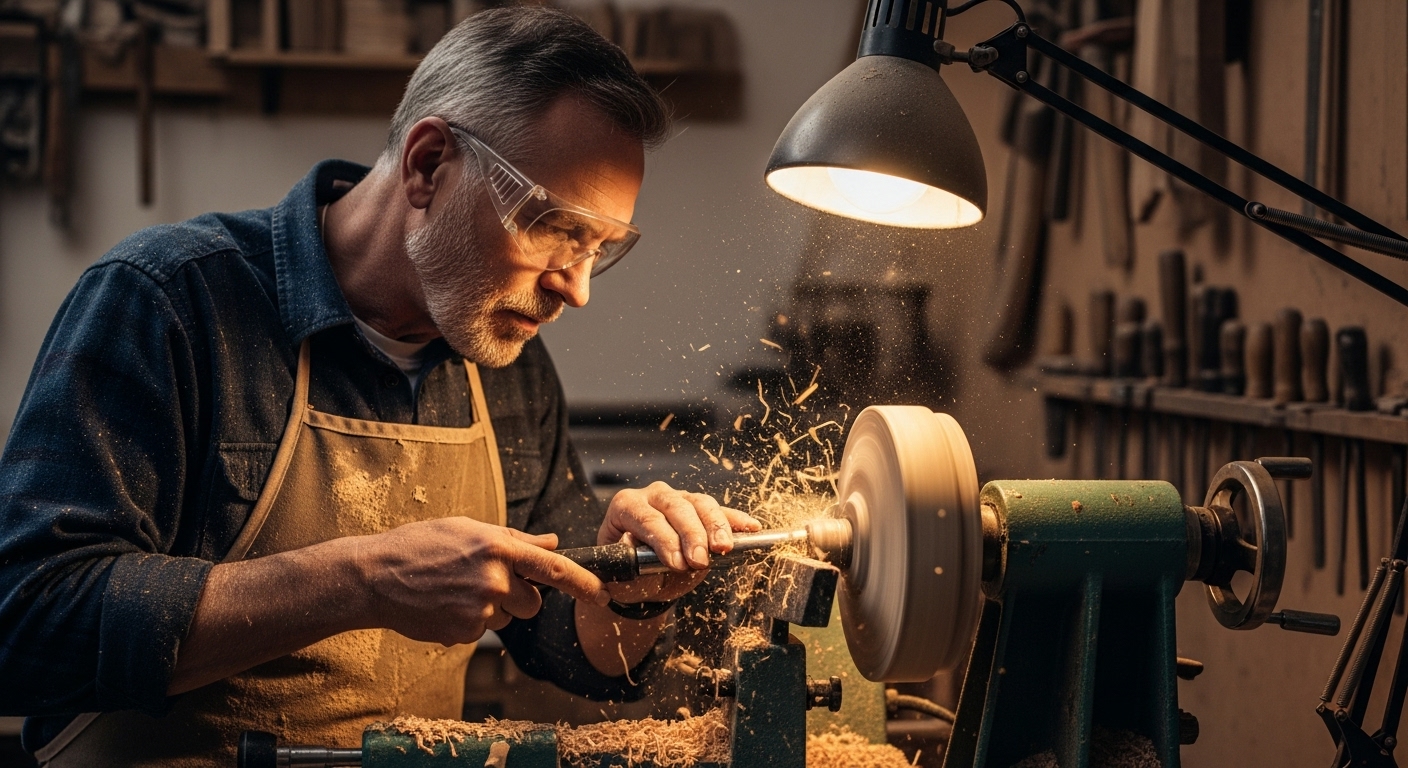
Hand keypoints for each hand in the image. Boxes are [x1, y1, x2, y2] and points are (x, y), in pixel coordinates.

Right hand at [355, 516, 609, 645]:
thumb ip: (514, 540)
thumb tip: (551, 543)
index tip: (602, 594)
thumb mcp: (468, 529)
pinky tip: (444, 604)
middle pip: (533, 603)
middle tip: (486, 582)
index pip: (553, 569)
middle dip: (519, 597)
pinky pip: (481, 631)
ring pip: (507, 617)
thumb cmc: (419, 545)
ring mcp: (479, 610)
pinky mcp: (464, 633)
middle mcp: (493, 580)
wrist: (374, 577)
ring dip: (492, 608)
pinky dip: (468, 621)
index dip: (583, 583)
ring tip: (456, 590)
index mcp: (498, 548)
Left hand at [597, 482, 760, 603]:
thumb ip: (624, 565)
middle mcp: (653, 496)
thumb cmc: (627, 575)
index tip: (676, 563)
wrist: (641, 577)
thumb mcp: (621, 578)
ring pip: (701, 504)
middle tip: (700, 561)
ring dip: (716, 525)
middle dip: (691, 534)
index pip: (646, 518)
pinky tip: (751, 528)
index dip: (663, 539)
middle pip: (677, 507)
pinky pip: (721, 511)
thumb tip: (630, 545)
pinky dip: (736, 520)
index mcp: (626, 506)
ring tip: (725, 547)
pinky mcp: (701, 510)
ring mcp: (679, 499)